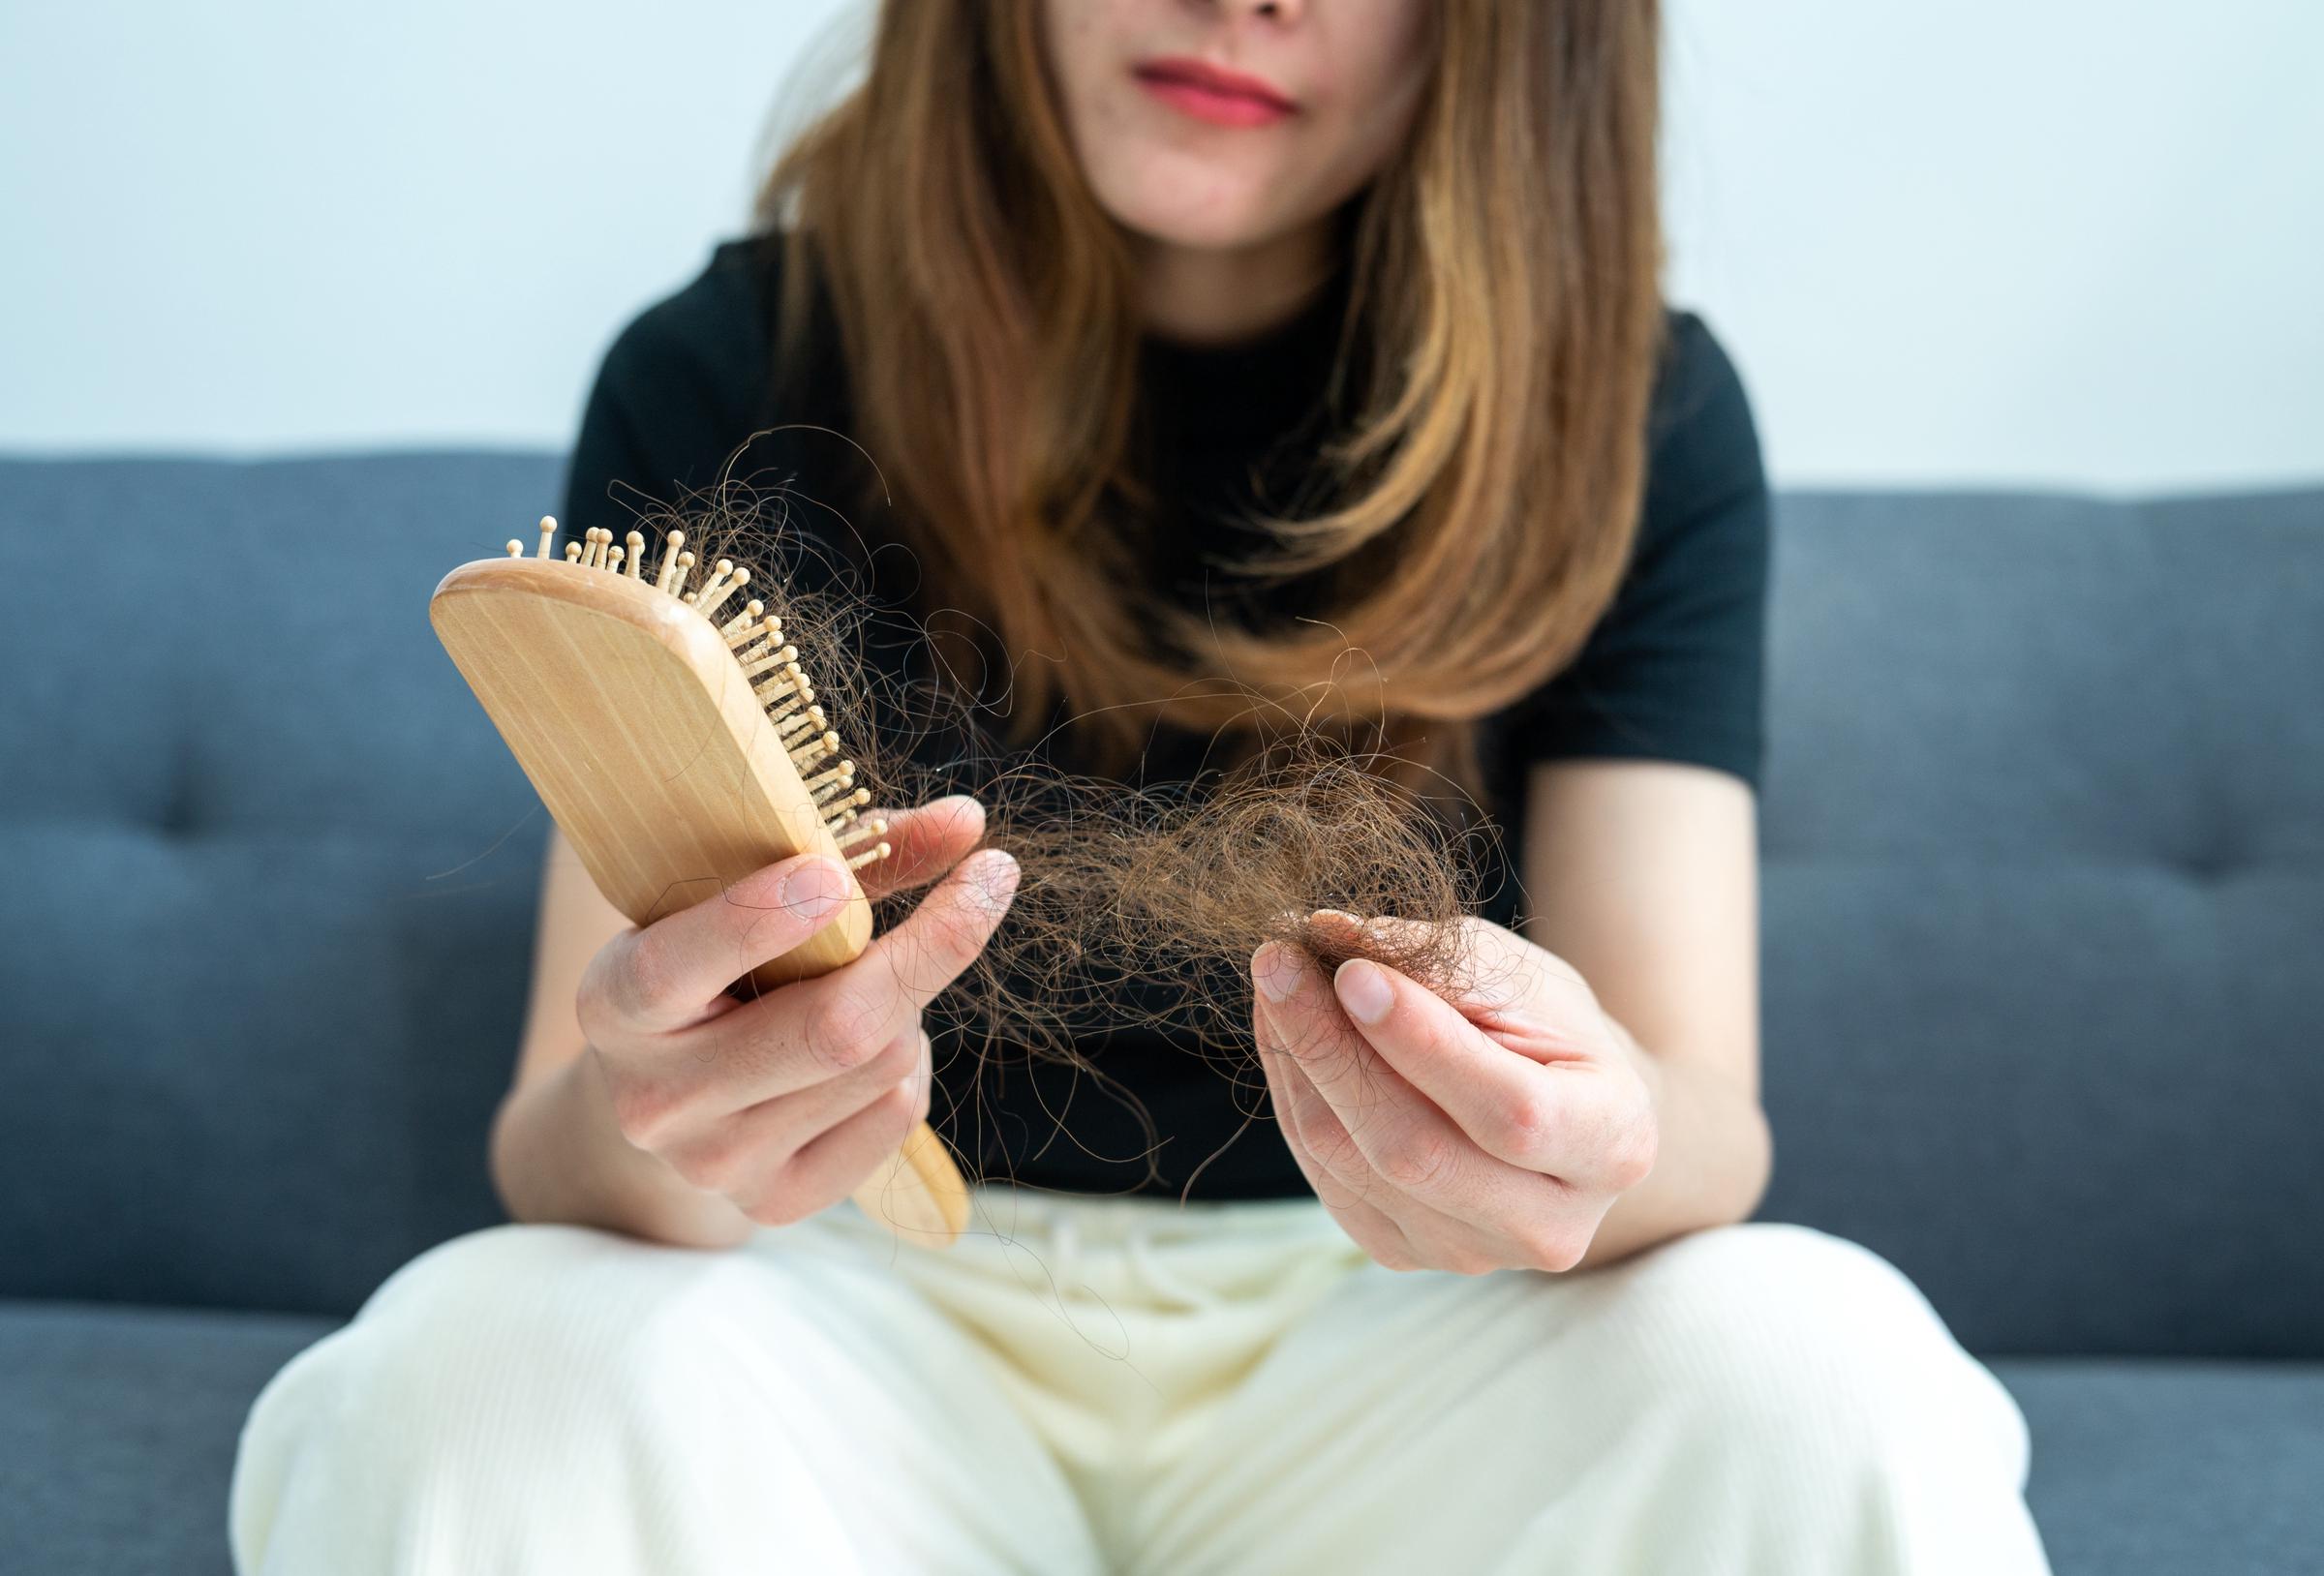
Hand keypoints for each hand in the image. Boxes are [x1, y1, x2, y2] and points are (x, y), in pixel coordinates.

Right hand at [575, 795, 1010, 1226]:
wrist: (665, 1091)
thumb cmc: (715, 962)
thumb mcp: (744, 895)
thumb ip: (850, 851)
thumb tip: (968, 822)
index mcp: (616, 1005)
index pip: (673, 970)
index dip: (755, 921)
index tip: (834, 874)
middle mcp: (654, 1099)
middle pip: (828, 1030)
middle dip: (925, 947)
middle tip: (988, 877)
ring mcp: (715, 1165)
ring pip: (879, 1063)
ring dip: (908, 1005)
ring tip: (871, 984)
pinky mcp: (776, 1204)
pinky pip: (896, 1116)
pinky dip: (909, 1063)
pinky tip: (870, 1048)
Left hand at [1251, 915, 1658, 1273]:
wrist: (1562, 1111)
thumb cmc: (1550, 1030)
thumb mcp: (1520, 977)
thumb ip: (1437, 962)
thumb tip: (1329, 935)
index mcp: (1613, 1145)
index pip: (1509, 1111)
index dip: (1422, 1044)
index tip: (1350, 972)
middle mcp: (1549, 1225)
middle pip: (1414, 1151)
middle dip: (1331, 1048)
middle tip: (1279, 962)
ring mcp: (1472, 1253)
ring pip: (1352, 1164)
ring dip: (1297, 1063)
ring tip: (1278, 982)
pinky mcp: (1404, 1253)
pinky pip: (1323, 1176)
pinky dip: (1295, 1096)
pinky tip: (1287, 1036)